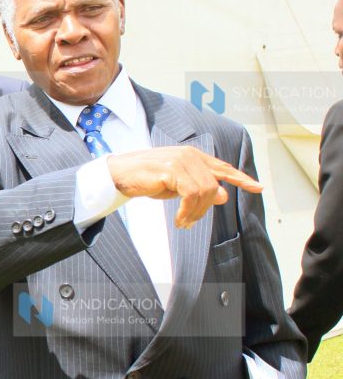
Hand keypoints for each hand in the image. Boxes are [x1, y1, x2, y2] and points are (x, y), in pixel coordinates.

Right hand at [106, 146, 262, 228]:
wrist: (120, 174)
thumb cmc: (146, 179)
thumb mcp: (176, 186)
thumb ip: (199, 188)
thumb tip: (223, 195)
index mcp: (194, 156)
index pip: (223, 167)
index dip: (241, 178)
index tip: (258, 187)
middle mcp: (191, 155)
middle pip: (213, 186)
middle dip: (204, 209)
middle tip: (190, 222)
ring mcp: (182, 160)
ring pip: (204, 192)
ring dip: (195, 213)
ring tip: (183, 223)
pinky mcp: (172, 169)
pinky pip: (190, 195)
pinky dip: (187, 212)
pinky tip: (179, 220)